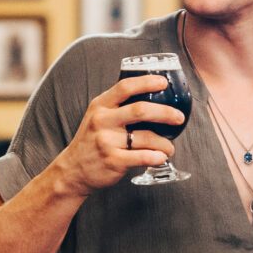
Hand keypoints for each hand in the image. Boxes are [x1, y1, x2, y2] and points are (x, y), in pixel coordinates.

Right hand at [53, 76, 183, 194]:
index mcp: (100, 106)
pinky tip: (161, 157)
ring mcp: (107, 141)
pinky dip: (156, 157)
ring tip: (169, 147)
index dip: (147, 82)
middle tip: (179, 118)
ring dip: (164, 143)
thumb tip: (152, 98)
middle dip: (165, 113)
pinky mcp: (113, 161)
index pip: (125, 87)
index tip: (164, 83)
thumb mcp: (97, 116)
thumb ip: (117, 106)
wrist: (73, 170)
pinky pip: (142, 157)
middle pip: (140, 110)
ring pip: (146, 137)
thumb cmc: (92, 141)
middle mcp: (102, 121)